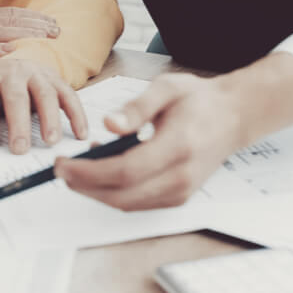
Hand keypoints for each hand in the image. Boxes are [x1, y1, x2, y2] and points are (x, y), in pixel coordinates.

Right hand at [0, 7, 59, 82]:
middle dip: (37, 24)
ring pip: (1, 32)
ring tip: (44, 38)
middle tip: (57, 31)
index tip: (53, 22)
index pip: (13, 13)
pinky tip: (12, 51)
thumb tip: (20, 42)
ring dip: (25, 34)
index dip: (35, 17)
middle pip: (12, 20)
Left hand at [0, 56, 86, 152]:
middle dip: (18, 124)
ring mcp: (37, 74)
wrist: (15, 61)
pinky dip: (76, 114)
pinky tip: (79, 134)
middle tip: (20, 149)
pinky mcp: (57, 79)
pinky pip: (69, 95)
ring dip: (50, 118)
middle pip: (16, 97)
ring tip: (50, 141)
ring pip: (45, 93)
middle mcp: (13, 71)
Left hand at [55, 73, 243, 210]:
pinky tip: (101, 170)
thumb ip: (137, 107)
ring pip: (127, 204)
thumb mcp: (167, 88)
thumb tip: (108, 125)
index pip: (125, 171)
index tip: (62, 162)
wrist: (233, 117)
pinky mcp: (177, 197)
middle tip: (59, 169)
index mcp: (178, 147)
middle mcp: (181, 177)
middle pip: (122, 195)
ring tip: (76, 166)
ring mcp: (181, 192)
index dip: (88, 171)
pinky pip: (137, 202)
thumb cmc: (198, 100)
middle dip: (84, 186)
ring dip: (95, 191)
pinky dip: (113, 192)